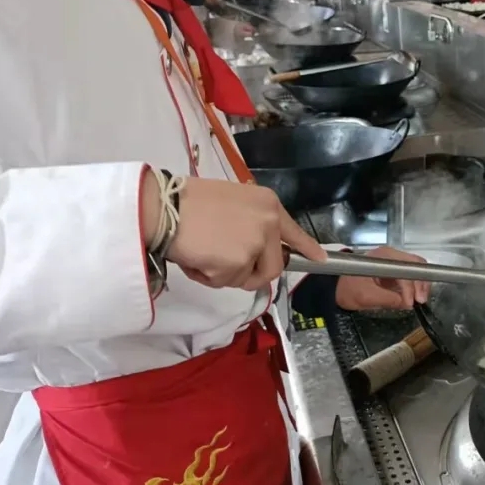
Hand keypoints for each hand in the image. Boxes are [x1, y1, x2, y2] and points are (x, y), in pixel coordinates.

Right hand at [150, 176, 323, 290]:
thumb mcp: (232, 203)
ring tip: (202, 251)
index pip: (294, 232)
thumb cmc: (188, 202)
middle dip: (250, 272)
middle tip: (223, 263)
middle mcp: (270, 223)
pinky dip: (208, 277)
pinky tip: (196, 257)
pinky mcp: (240, 263)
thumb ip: (251, 223)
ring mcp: (257, 244)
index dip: (307, 248)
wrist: (164, 207)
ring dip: (224, 273)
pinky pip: (225, 282)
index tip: (321, 259)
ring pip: (246, 277)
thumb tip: (256, 247)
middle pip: (272, 266)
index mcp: (269, 205)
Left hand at [335, 247, 430, 309]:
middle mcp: (390, 255)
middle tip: (420, 301)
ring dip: (420, 284)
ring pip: (415, 269)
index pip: (406, 269)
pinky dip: (414, 286)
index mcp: (383, 257)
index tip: (411, 302)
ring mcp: (391, 262)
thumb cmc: (346, 289)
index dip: (411, 287)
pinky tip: (412, 297)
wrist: (332, 287)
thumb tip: (407, 304)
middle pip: (416, 265)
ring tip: (418, 300)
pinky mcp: (391, 270)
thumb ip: (388, 300)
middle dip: (421, 283)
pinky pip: (409, 275)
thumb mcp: (365, 297)